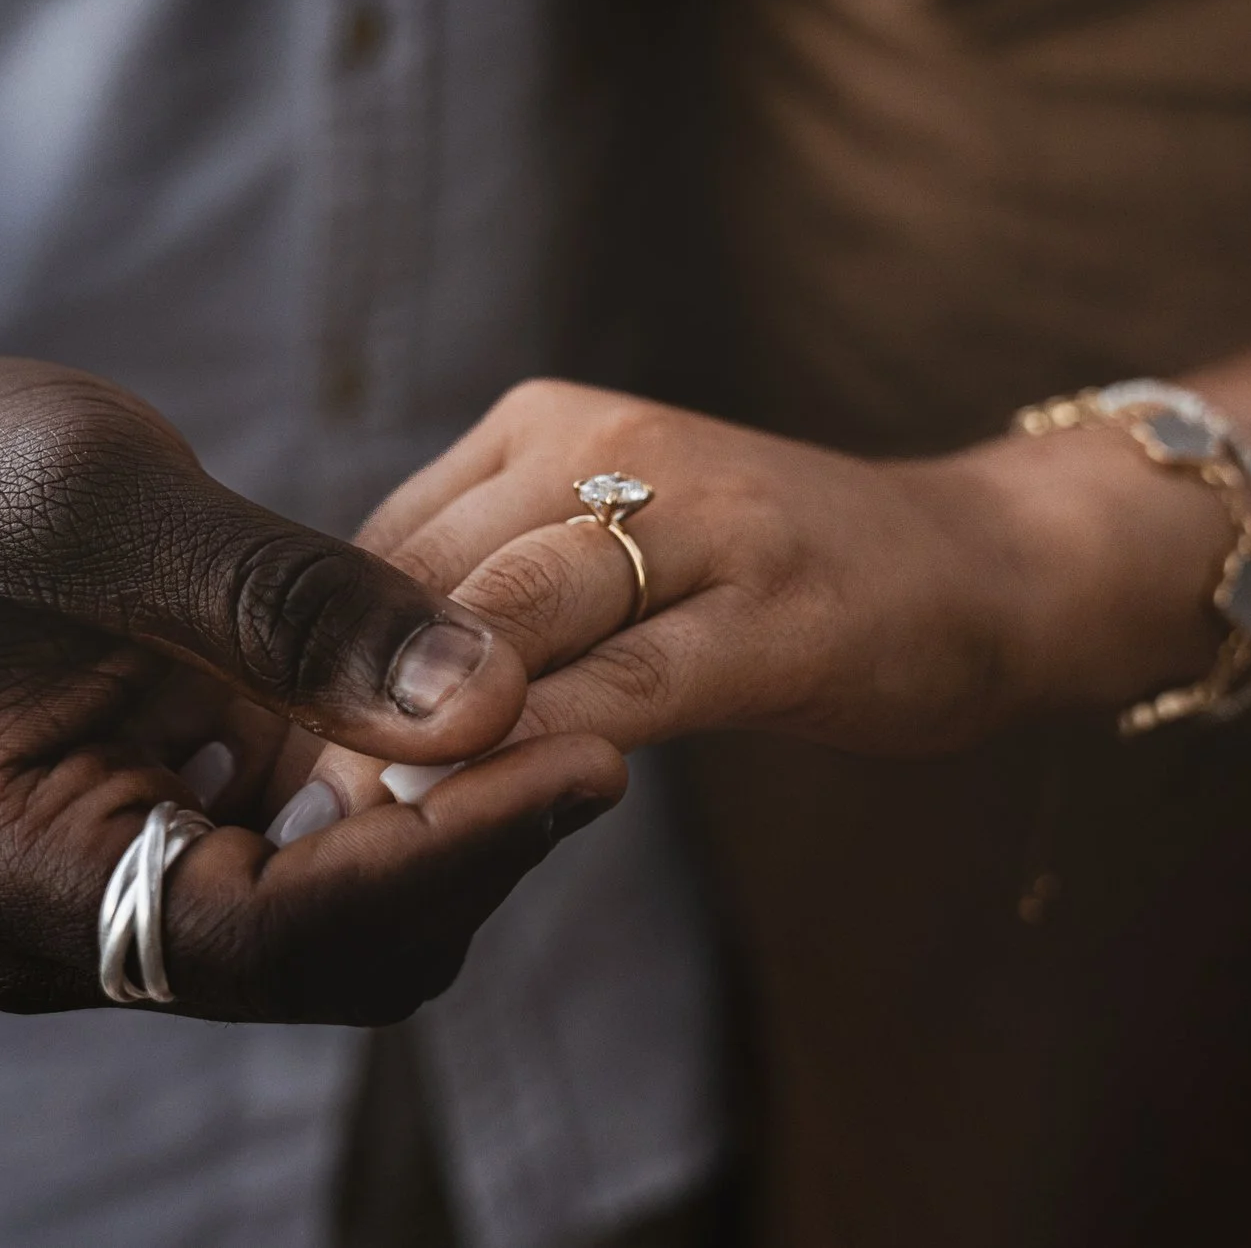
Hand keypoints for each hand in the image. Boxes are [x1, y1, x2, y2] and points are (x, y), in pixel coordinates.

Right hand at [0, 357, 625, 1024]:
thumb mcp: (105, 498)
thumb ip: (292, 605)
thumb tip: (491, 700)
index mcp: (1, 867)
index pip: (267, 934)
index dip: (445, 857)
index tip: (588, 760)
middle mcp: (54, 933)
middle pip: (321, 957)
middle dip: (466, 849)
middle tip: (592, 719)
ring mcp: (110, 910)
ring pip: (338, 930)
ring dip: (449, 832)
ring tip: (545, 705)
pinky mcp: (162, 862)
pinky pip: (316, 875)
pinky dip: (402, 805)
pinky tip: (460, 711)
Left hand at [300, 380, 1229, 808]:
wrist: (984, 564)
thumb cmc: (767, 579)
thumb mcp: (607, 559)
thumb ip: (484, 603)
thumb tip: (327, 715)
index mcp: (546, 423)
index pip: (381, 539)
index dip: (313, 661)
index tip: (267, 766)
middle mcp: (609, 442)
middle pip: (426, 577)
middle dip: (345, 704)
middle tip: (282, 818)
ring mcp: (702, 519)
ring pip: (510, 619)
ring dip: (419, 729)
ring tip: (350, 827)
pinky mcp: (778, 612)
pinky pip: (630, 682)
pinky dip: (543, 744)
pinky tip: (480, 804)